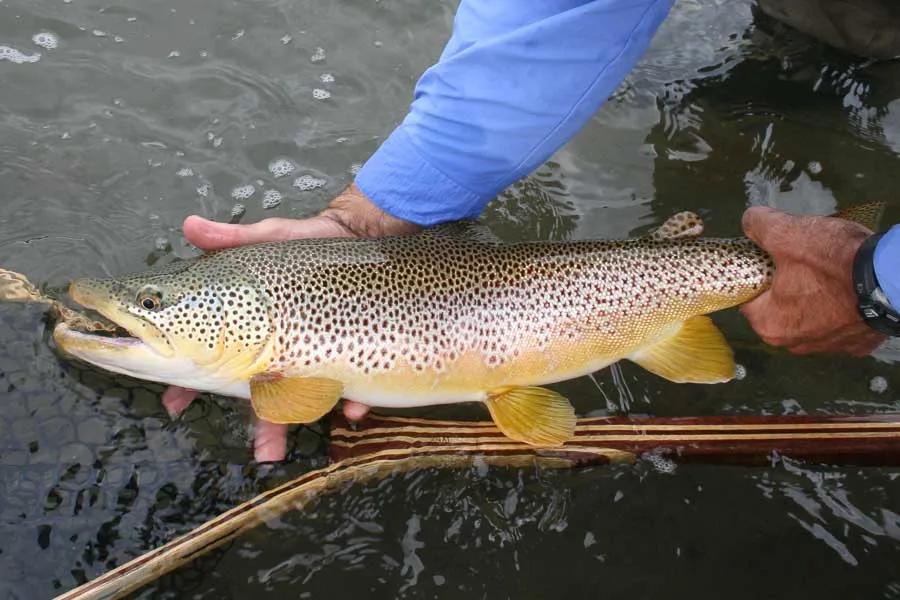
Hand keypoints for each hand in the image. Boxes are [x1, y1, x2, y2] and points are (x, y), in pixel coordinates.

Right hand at [163, 184, 418, 461]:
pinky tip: (353, 408)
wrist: (361, 234)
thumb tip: (189, 224)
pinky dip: (353, 400)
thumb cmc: (308, 240)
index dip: (194, 382)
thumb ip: (231, 238)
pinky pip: (354, 385)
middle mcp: (284, 346)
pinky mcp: (352, 352)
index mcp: (256, 327)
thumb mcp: (270, 237)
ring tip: (312, 446)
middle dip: (264, 424)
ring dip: (304, 421)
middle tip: (263, 453)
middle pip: (267, 392)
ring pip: (308, 397)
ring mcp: (318, 352)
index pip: (219, 359)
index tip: (176, 402)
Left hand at [740, 206, 884, 355]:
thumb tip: (750, 220)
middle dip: (787, 285)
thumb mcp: (786, 233)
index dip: (757, 274)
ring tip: (829, 271)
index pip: (749, 297)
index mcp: (769, 324)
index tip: (770, 259)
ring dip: (815, 297)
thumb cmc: (832, 260)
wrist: (892, 278)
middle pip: (779, 308)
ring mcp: (828, 346)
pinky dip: (843, 307)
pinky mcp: (857, 344)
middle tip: (802, 261)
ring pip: (810, 316)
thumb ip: (759, 225)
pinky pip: (840, 322)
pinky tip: (849, 288)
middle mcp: (795, 344)